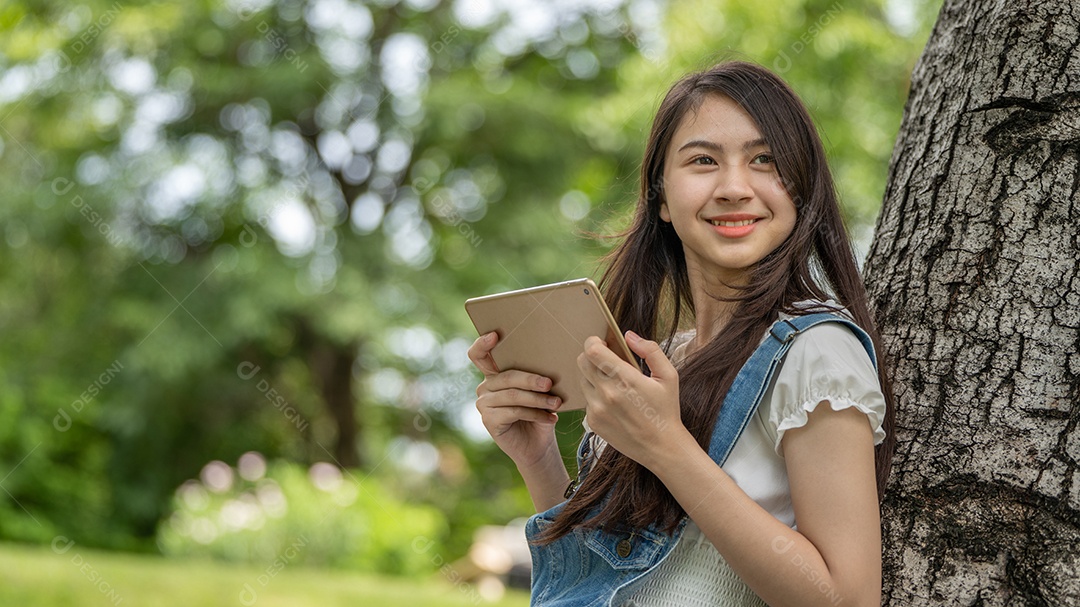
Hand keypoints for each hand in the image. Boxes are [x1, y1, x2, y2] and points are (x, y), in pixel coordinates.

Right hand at [468, 331, 561, 469]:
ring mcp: (484, 404)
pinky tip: (551, 418)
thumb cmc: (540, 413)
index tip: (495, 335)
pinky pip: (514, 411)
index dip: (482, 344)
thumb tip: (552, 360)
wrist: (538, 445)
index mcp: (495, 374)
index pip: (479, 355)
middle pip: (506, 376)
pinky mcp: (488, 420)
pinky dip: (535, 414)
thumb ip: (536, 376)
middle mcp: (485, 386)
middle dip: (531, 379)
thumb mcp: (539, 392)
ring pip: (513, 395)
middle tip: (549, 384)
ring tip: (557, 403)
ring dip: (538, 399)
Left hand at [576, 330, 687, 469]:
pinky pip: (586, 399)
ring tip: (612, 382)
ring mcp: (597, 409)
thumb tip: (629, 336)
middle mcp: (607, 393)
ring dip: (592, 376)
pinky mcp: (593, 422)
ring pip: (582, 380)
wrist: (662, 448)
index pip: (593, 351)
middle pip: (582, 362)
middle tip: (606, 360)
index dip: (594, 342)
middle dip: (592, 356)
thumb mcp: (669, 376)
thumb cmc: (666, 410)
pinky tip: (613, 402)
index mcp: (625, 379)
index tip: (602, 343)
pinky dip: (595, 395)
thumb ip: (650, 351)